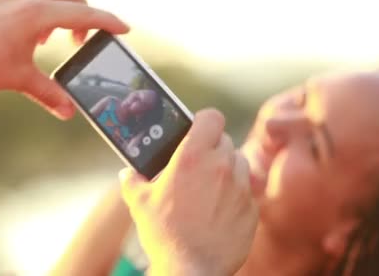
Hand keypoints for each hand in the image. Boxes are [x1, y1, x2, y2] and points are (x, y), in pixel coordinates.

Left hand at [0, 0, 128, 118]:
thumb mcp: (19, 78)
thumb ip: (48, 93)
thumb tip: (68, 111)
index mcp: (37, 13)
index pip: (84, 14)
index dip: (107, 22)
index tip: (123, 29)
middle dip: (83, 13)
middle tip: (78, 40)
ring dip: (58, 6)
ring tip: (47, 36)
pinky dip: (34, 3)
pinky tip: (21, 27)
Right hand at [119, 109, 257, 275]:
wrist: (191, 269)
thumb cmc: (164, 234)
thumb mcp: (139, 203)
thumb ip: (132, 181)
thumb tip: (126, 173)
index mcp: (192, 157)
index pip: (212, 117)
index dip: (204, 122)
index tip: (197, 131)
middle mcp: (221, 166)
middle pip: (225, 140)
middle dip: (212, 149)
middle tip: (198, 164)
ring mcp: (240, 187)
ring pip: (239, 163)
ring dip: (227, 169)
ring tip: (209, 187)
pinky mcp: (251, 209)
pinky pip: (247, 191)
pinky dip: (236, 195)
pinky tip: (219, 209)